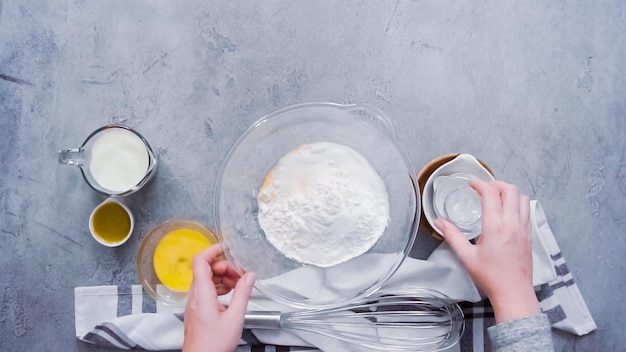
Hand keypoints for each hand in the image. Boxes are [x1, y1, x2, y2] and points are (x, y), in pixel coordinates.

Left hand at [183, 243, 254, 351]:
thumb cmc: (213, 346)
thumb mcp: (235, 318)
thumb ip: (243, 294)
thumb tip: (249, 276)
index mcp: (201, 294)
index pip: (201, 261)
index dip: (213, 249)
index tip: (227, 247)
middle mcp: (194, 296)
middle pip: (206, 269)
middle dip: (225, 267)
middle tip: (242, 274)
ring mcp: (194, 303)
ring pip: (206, 279)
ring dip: (223, 277)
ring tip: (239, 285)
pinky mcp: (196, 309)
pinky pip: (206, 290)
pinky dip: (219, 287)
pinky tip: (231, 294)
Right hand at [435, 179, 539, 322]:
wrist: (513, 292)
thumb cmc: (491, 277)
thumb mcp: (466, 257)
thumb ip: (452, 235)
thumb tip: (439, 222)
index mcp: (495, 226)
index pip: (491, 193)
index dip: (480, 184)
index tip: (471, 183)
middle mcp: (512, 223)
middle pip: (510, 189)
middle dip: (496, 183)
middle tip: (484, 188)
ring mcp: (524, 228)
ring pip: (522, 197)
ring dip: (509, 192)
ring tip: (496, 196)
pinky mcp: (529, 234)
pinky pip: (527, 210)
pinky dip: (517, 203)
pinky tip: (506, 211)